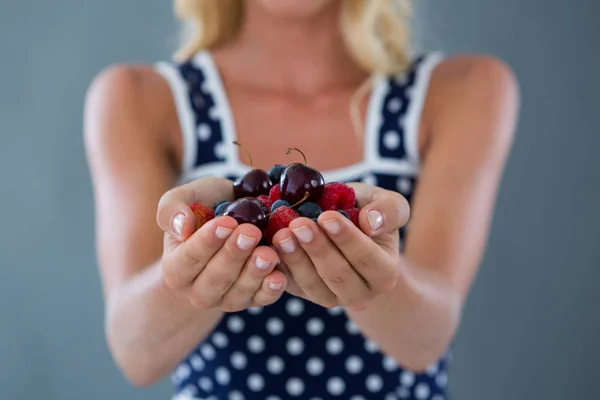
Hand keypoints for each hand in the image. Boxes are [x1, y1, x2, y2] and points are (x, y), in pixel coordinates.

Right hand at [156, 177, 286, 311]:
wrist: (233, 221)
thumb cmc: (206, 208)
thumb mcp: (185, 199)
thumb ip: (172, 209)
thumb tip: (181, 226)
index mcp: (175, 267)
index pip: (189, 259)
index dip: (207, 242)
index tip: (226, 223)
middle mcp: (198, 290)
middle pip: (215, 278)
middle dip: (234, 255)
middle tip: (251, 233)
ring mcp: (226, 298)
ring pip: (239, 292)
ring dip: (254, 273)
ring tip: (268, 253)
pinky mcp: (252, 300)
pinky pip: (261, 299)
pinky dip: (271, 289)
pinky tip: (280, 276)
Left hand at [271, 182, 409, 309]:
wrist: (345, 225)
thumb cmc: (368, 212)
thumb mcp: (388, 203)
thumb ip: (390, 210)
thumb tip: (371, 222)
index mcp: (385, 273)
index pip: (367, 259)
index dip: (347, 239)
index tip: (327, 217)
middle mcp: (360, 293)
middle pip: (337, 275)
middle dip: (317, 249)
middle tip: (298, 224)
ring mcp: (330, 297)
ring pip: (312, 284)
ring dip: (295, 259)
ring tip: (282, 234)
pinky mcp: (305, 294)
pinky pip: (292, 285)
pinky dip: (281, 266)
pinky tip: (271, 246)